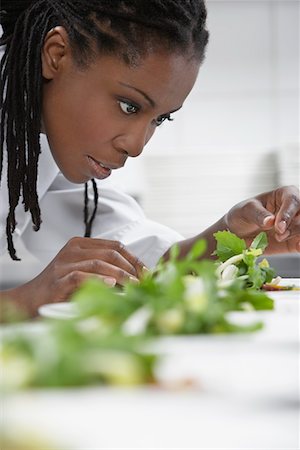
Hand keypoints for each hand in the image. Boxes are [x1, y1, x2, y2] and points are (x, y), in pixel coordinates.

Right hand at [3, 237, 145, 315]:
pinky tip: (111, 285)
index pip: (115, 246)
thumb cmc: (62, 288)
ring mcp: (64, 264)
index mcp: (80, 244)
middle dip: (131, 268)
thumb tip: (136, 276)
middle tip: (144, 282)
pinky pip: (81, 276)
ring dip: (121, 275)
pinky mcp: (58, 280)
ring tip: (134, 286)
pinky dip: (98, 280)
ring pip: (99, 263)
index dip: (134, 258)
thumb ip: (104, 268)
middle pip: (110, 253)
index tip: (147, 272)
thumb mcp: (84, 272)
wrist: (30, 300)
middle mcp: (72, 250)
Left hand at [225, 185, 299, 253]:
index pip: (293, 200)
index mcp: (284, 194)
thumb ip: (258, 214)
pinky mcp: (295, 241)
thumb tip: (270, 220)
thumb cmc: (242, 215)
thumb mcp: (246, 210)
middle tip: (279, 234)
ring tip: (279, 239)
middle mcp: (294, 209)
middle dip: (295, 226)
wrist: (238, 233)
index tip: (278, 226)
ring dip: (296, 235)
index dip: (288, 213)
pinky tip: (297, 247)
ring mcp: (296, 225)